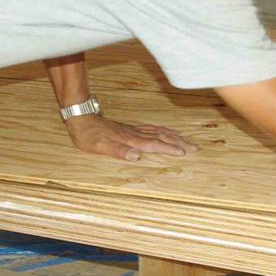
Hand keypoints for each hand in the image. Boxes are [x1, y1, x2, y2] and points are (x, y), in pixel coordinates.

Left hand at [64, 114, 198, 161]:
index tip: (184, 153)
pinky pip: (152, 128)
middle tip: (195, 147)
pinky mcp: (130, 128)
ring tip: (186, 140)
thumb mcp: (99, 147)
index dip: (169, 149)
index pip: (155, 145)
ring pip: (159, 131)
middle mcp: (135, 134)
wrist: (81, 118)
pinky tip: (166, 132)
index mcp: (130, 140)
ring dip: (174, 136)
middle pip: (162, 137)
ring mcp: (133, 130)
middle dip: (179, 142)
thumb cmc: (88, 136)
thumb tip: (136, 157)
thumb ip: (118, 151)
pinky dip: (163, 130)